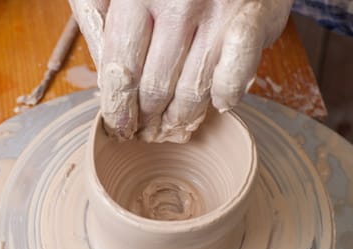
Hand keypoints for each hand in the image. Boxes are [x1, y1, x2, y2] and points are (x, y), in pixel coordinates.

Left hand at [69, 0, 292, 141]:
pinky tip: (217, 104)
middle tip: (144, 132)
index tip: (119, 126)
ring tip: (171, 127)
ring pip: (193, 89)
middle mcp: (178, 1)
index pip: (122, 67)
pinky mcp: (252, 20)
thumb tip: (104, 79)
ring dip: (180, 117)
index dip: (118, 106)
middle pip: (155, 86)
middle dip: (146, 119)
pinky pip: (235, 78)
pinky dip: (224, 98)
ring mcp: (218, 12)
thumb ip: (101, 19)